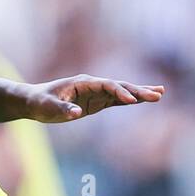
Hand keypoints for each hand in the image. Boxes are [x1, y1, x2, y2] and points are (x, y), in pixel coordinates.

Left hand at [23, 74, 164, 122]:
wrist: (34, 101)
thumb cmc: (40, 103)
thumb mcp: (48, 107)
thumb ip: (62, 109)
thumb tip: (77, 113)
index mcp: (83, 82)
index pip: (106, 85)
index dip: (120, 92)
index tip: (132, 100)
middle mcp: (92, 84)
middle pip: (119, 85)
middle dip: (138, 90)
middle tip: (158, 94)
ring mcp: (96, 92)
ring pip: (122, 91)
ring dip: (140, 93)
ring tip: (160, 93)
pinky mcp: (97, 101)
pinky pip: (117, 100)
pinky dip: (131, 100)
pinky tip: (144, 100)